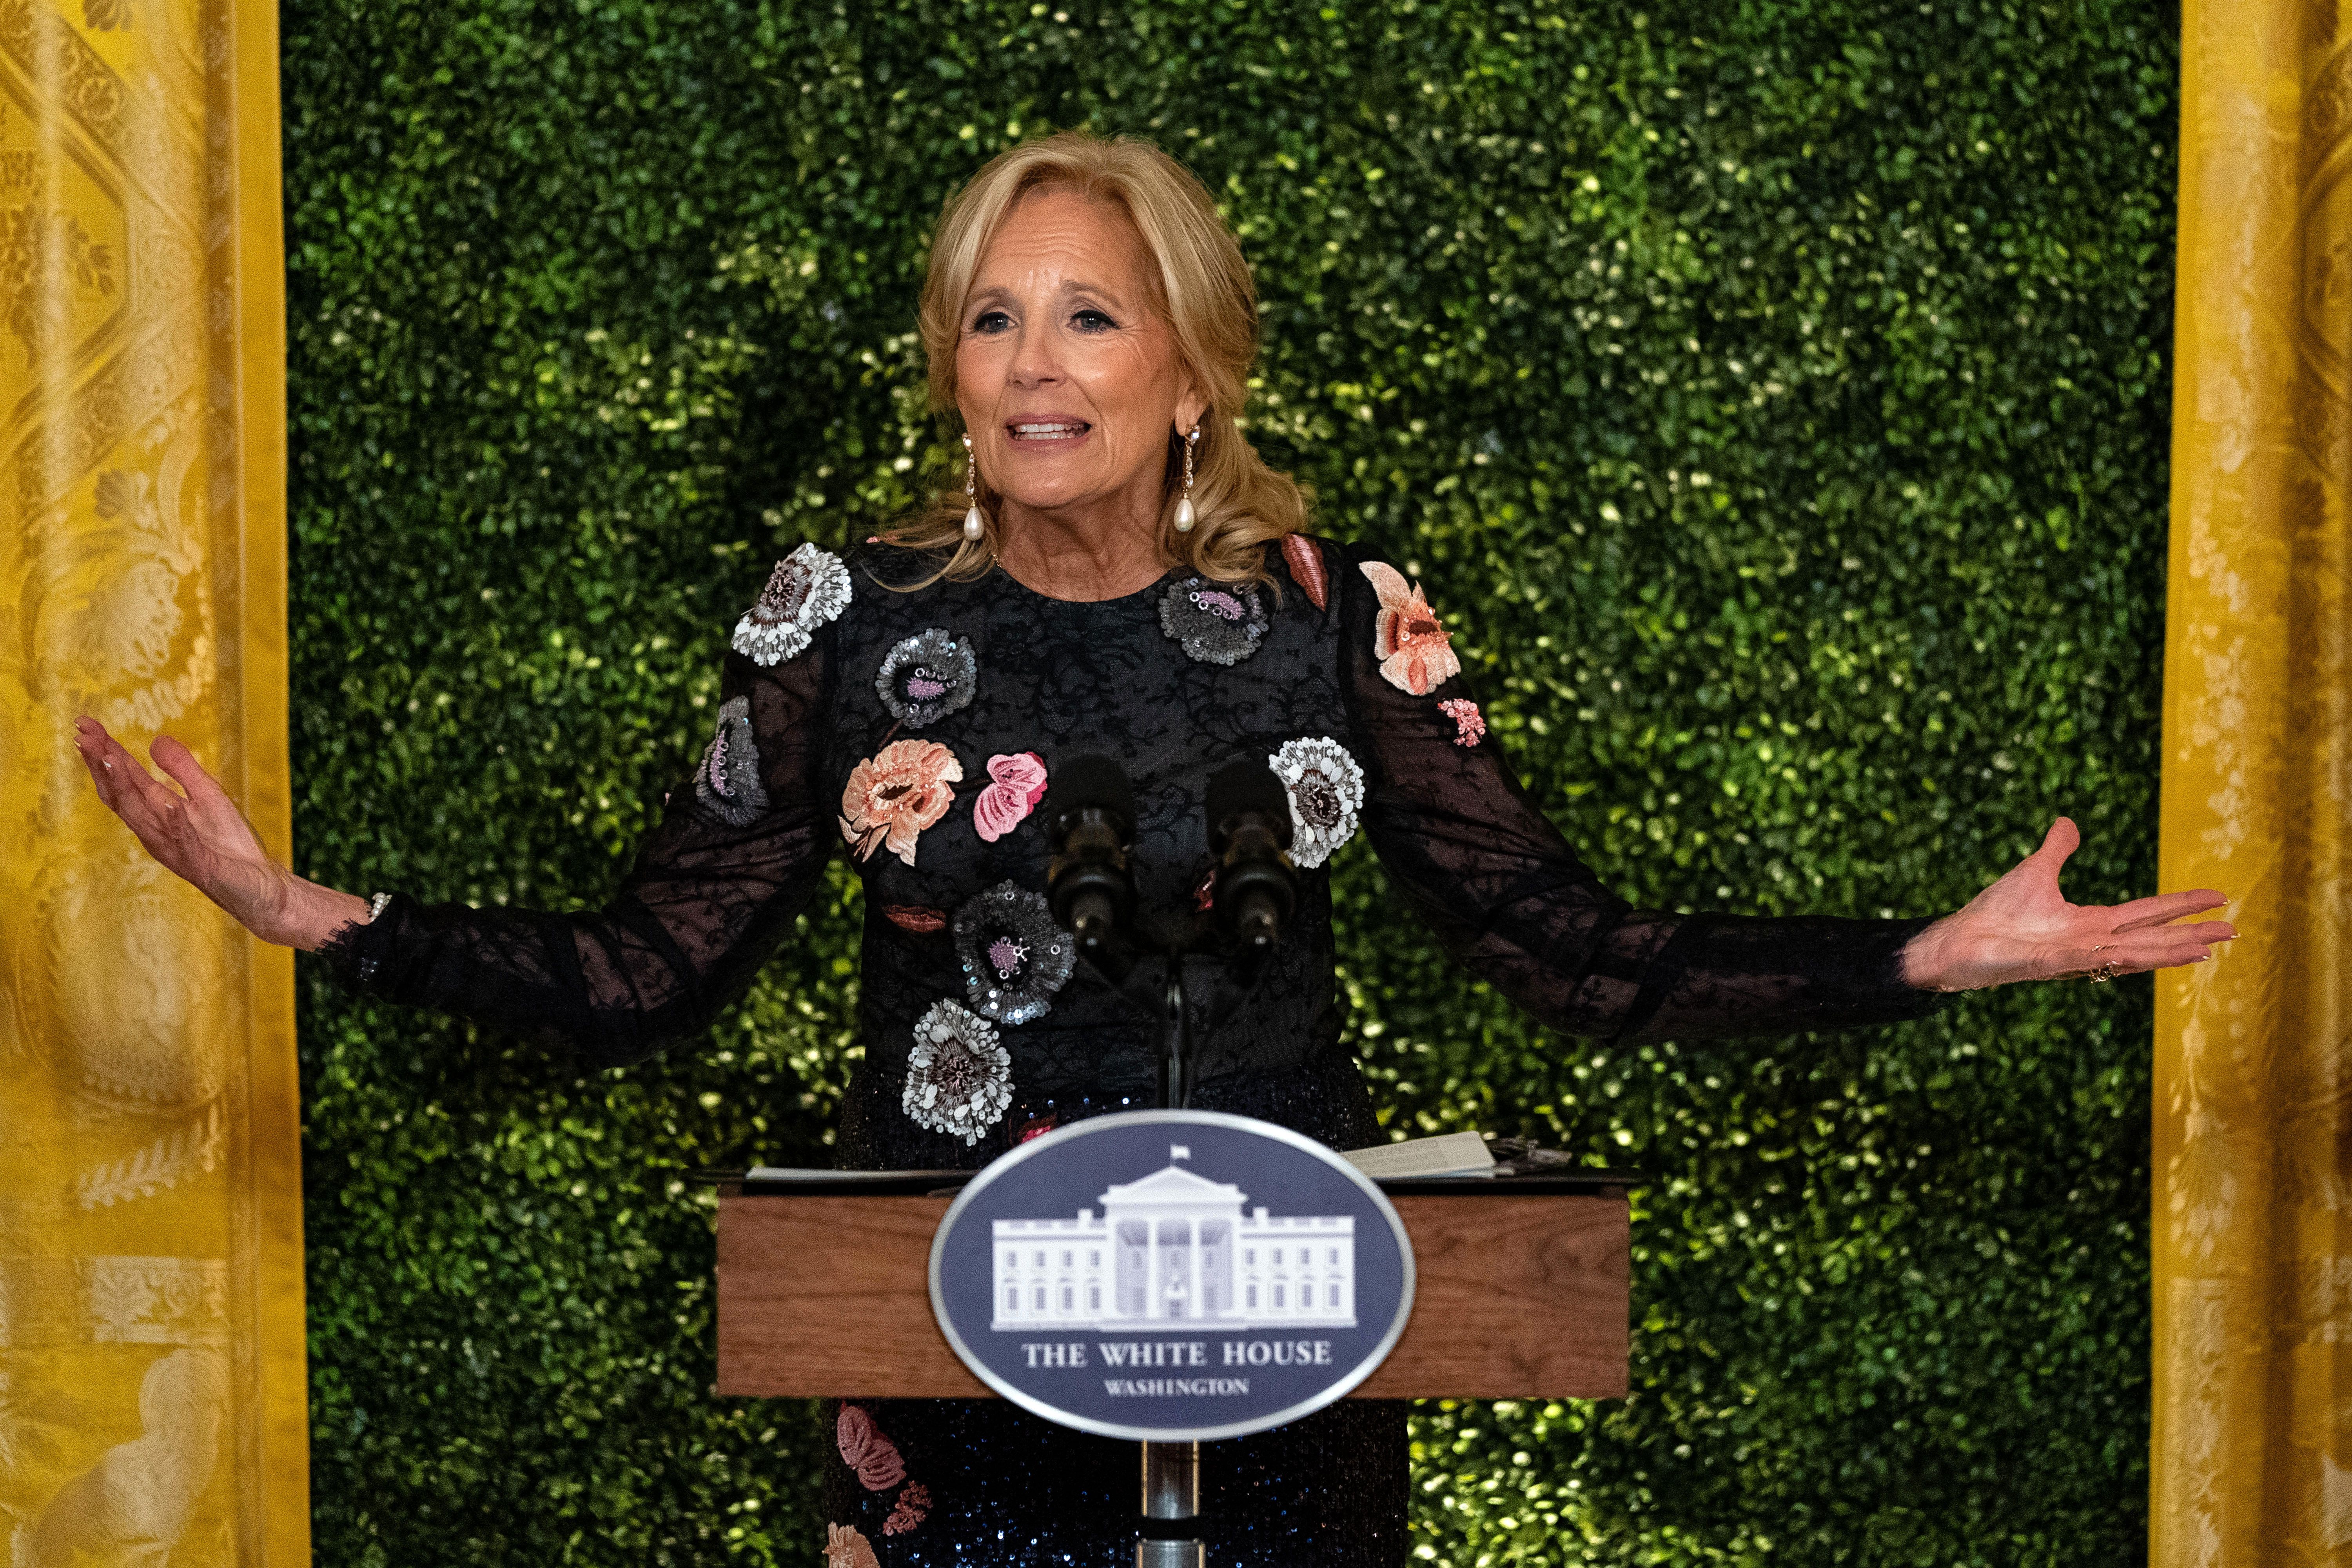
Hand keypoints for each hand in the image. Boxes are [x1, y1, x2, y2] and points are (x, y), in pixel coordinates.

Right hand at [72, 718, 368, 949]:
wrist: (260, 886)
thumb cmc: (230, 844)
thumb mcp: (208, 795)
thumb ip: (182, 769)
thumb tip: (155, 738)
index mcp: (157, 815)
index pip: (124, 780)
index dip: (103, 752)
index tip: (86, 724)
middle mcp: (157, 832)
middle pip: (122, 795)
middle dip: (101, 764)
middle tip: (83, 733)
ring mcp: (176, 849)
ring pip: (143, 816)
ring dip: (125, 786)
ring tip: (110, 756)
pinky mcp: (201, 865)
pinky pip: (184, 841)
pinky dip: (174, 821)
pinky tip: (167, 801)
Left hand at [1899, 817, 2234, 991]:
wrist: (1957, 941)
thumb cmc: (1993, 914)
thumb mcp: (2034, 873)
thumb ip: (2056, 850)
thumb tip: (2067, 821)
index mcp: (2091, 924)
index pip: (2146, 913)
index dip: (2181, 906)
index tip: (2218, 898)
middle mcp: (2090, 944)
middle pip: (2151, 937)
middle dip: (2191, 934)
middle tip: (2234, 929)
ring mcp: (2074, 957)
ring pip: (2133, 955)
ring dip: (2169, 951)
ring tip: (2207, 947)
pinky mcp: (2052, 964)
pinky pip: (2093, 962)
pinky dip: (2121, 958)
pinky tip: (2144, 954)